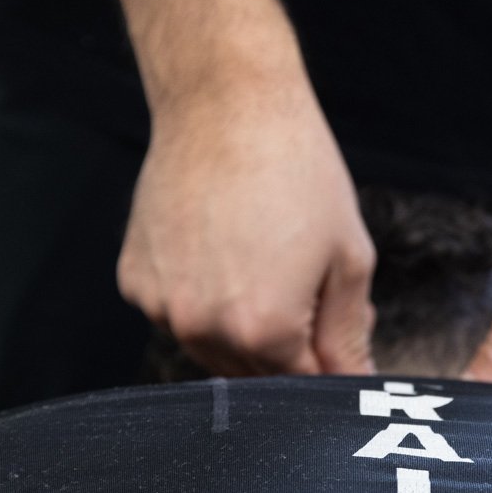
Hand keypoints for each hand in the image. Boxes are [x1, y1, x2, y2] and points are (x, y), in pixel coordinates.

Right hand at [117, 60, 376, 376]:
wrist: (225, 106)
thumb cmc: (298, 174)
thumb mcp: (348, 258)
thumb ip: (349, 334)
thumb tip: (356, 384)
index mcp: (263, 330)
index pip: (303, 385)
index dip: (328, 363)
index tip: (338, 335)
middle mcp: (203, 328)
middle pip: (255, 376)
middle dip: (288, 349)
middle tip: (307, 282)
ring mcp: (162, 306)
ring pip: (212, 351)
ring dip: (243, 330)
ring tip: (265, 260)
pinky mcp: (135, 282)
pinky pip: (177, 315)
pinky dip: (203, 301)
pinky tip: (223, 250)